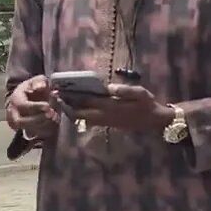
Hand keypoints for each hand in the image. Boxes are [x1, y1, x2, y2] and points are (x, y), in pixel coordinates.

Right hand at [7, 75, 57, 137]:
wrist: (27, 96)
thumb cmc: (32, 88)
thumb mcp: (36, 80)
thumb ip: (39, 81)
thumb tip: (40, 86)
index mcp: (15, 99)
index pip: (23, 106)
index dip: (36, 107)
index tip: (48, 106)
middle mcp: (13, 113)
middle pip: (21, 122)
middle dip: (38, 119)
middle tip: (52, 114)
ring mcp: (17, 123)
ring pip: (27, 129)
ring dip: (43, 125)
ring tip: (54, 117)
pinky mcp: (23, 129)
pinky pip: (33, 134)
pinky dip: (44, 130)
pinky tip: (53, 123)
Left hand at [51, 83, 174, 132]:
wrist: (154, 121)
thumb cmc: (148, 104)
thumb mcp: (141, 93)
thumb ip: (125, 90)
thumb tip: (109, 87)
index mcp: (111, 107)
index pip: (87, 102)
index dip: (73, 97)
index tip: (61, 91)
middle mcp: (105, 116)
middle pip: (81, 113)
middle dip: (67, 105)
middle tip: (56, 97)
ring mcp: (106, 121)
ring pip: (84, 118)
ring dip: (72, 110)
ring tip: (62, 101)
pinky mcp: (108, 123)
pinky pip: (89, 120)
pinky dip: (81, 114)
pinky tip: (77, 107)